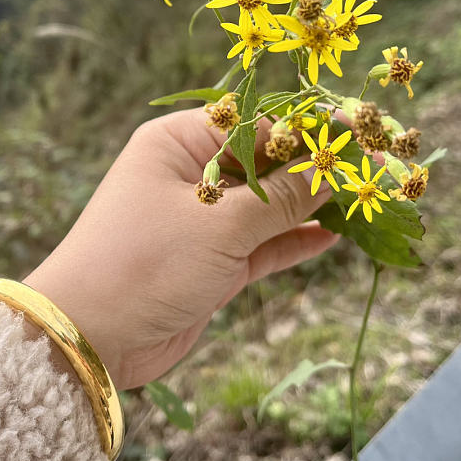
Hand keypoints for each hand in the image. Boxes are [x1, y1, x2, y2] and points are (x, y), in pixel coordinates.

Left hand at [25, 108, 337, 387]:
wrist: (87, 338)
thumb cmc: (144, 262)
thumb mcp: (219, 225)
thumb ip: (282, 198)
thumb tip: (335, 169)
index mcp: (180, 142)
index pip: (258, 123)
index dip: (310, 132)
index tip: (361, 140)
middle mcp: (190, 173)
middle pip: (267, 162)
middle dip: (316, 169)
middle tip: (373, 175)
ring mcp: (201, 220)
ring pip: (268, 205)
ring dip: (312, 206)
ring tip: (365, 204)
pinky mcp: (210, 262)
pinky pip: (262, 244)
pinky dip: (294, 241)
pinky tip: (333, 236)